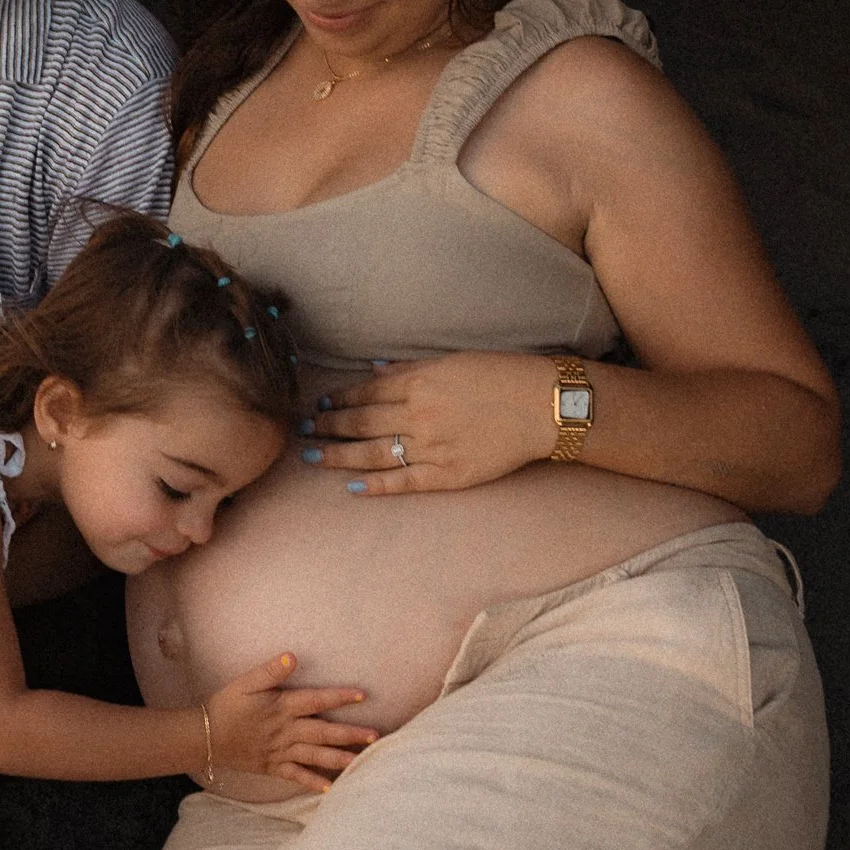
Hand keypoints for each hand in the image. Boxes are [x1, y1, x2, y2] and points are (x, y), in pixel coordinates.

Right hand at [205, 653, 379, 793]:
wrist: (205, 737)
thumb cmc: (226, 705)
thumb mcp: (245, 682)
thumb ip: (270, 670)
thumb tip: (292, 656)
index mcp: (282, 707)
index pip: (316, 700)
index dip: (339, 697)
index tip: (362, 695)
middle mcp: (286, 731)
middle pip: (323, 732)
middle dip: (349, 734)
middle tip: (374, 736)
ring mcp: (281, 751)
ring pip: (315, 756)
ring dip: (338, 758)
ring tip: (360, 761)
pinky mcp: (273, 766)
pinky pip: (296, 776)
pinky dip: (312, 783)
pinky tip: (330, 788)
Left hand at [301, 352, 558, 494]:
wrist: (546, 406)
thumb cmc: (503, 376)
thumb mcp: (454, 361)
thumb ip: (412, 369)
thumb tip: (375, 372)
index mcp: (419, 384)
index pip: (364, 394)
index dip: (337, 401)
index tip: (318, 405)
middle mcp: (419, 416)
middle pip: (360, 424)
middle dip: (327, 428)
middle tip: (302, 432)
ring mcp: (432, 448)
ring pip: (373, 454)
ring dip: (339, 456)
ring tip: (314, 457)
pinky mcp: (449, 475)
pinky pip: (404, 482)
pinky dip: (377, 486)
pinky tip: (353, 488)